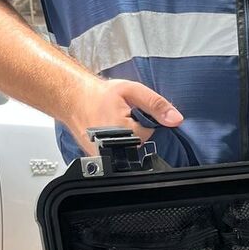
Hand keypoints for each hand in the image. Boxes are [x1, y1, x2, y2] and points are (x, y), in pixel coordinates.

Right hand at [65, 77, 183, 156]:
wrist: (72, 97)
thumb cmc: (98, 93)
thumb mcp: (132, 91)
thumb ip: (156, 104)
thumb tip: (176, 119)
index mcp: (123, 130)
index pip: (149, 132)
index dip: (143, 120)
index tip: (130, 110)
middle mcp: (112, 147)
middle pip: (139, 143)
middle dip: (134, 129)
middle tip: (119, 114)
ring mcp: (103, 155)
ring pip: (128, 149)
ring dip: (124, 136)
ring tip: (111, 121)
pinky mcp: (97, 158)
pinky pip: (116, 154)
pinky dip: (114, 143)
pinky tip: (104, 130)